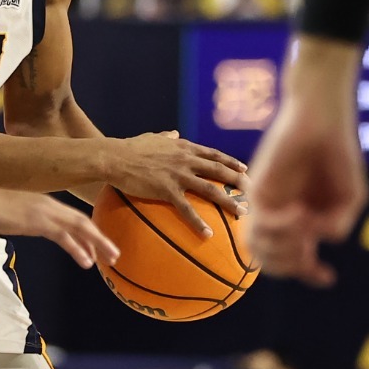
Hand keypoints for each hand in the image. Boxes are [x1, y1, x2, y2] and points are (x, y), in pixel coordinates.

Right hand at [0, 186, 119, 269]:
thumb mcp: (7, 209)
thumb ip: (19, 214)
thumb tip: (20, 221)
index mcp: (41, 200)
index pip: (70, 216)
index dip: (86, 231)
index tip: (97, 245)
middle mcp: (47, 203)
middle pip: (81, 220)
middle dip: (100, 238)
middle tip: (115, 254)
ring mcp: (43, 211)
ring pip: (79, 226)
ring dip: (98, 243)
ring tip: (111, 259)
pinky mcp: (36, 221)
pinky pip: (64, 235)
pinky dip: (78, 248)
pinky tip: (87, 260)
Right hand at [103, 132, 247, 237]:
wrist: (114, 157)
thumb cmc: (129, 148)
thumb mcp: (151, 138)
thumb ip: (166, 137)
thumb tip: (174, 134)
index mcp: (183, 148)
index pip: (213, 154)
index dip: (231, 162)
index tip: (244, 169)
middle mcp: (186, 160)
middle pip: (219, 170)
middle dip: (239, 181)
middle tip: (254, 192)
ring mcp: (178, 175)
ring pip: (210, 189)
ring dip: (229, 201)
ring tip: (243, 213)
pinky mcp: (167, 189)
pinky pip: (187, 209)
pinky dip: (199, 222)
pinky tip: (208, 234)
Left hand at [246, 37, 367, 286]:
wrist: (320, 119)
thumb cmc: (337, 155)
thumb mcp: (349, 197)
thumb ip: (337, 224)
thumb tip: (323, 241)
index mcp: (300, 222)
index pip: (295, 260)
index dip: (309, 275)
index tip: (328, 278)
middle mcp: (279, 217)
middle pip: (272, 262)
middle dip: (294, 267)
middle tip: (312, 258)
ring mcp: (266, 205)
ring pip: (260, 250)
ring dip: (286, 251)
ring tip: (306, 233)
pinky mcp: (256, 190)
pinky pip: (261, 223)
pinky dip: (282, 228)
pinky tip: (301, 214)